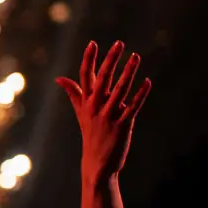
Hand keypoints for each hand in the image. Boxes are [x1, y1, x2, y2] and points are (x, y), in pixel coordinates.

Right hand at [57, 40, 151, 182]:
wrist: (97, 163)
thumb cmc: (91, 135)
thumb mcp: (81, 113)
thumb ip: (74, 93)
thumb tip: (59, 79)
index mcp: (86, 103)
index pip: (85, 77)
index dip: (89, 60)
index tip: (93, 44)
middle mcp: (95, 108)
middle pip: (103, 79)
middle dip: (110, 60)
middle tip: (119, 44)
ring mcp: (108, 117)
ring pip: (119, 90)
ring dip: (128, 73)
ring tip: (136, 57)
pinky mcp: (122, 125)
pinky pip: (132, 107)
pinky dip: (140, 95)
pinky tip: (147, 82)